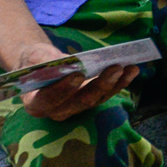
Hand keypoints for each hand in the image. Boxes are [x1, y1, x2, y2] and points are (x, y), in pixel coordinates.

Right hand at [15, 39, 140, 121]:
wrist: (43, 65)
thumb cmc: (36, 61)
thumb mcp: (35, 56)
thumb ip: (44, 61)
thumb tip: (65, 63)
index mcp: (35, 102)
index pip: (48, 99)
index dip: (63, 89)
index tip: (78, 75)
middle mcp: (56, 110)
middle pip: (79, 102)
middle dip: (99, 85)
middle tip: (115, 68)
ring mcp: (75, 108)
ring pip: (97, 99)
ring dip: (115, 84)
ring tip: (129, 68)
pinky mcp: (90, 101)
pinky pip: (106, 94)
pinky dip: (120, 82)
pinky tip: (131, 70)